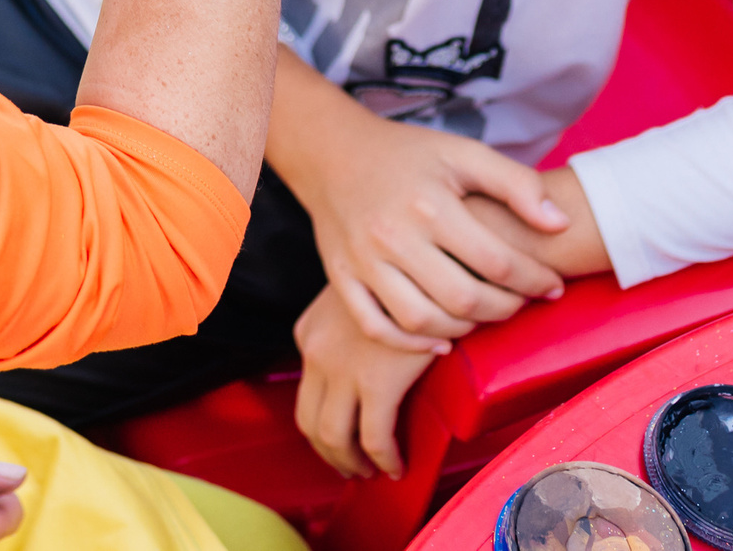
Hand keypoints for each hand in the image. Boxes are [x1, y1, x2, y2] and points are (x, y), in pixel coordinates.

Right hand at [272, 54, 568, 345]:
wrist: (332, 152)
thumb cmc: (407, 154)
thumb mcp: (463, 153)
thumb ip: (516, 184)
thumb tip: (560, 223)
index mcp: (428, 204)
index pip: (496, 260)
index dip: (534, 280)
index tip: (553, 286)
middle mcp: (393, 236)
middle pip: (462, 299)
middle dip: (505, 309)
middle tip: (522, 302)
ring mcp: (362, 261)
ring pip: (421, 320)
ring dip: (464, 329)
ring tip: (485, 316)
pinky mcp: (341, 277)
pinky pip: (375, 326)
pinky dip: (410, 344)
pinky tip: (441, 341)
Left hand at [293, 284, 440, 479]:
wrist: (427, 259)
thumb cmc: (402, 275)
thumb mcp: (361, 297)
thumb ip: (352, 328)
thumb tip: (364, 361)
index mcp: (308, 331)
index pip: (305, 392)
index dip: (322, 424)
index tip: (343, 440)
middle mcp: (315, 351)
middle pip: (309, 421)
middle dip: (330, 454)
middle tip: (352, 468)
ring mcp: (342, 368)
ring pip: (334, 436)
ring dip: (351, 463)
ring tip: (372, 473)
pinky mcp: (377, 381)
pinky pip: (374, 439)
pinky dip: (384, 460)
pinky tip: (396, 466)